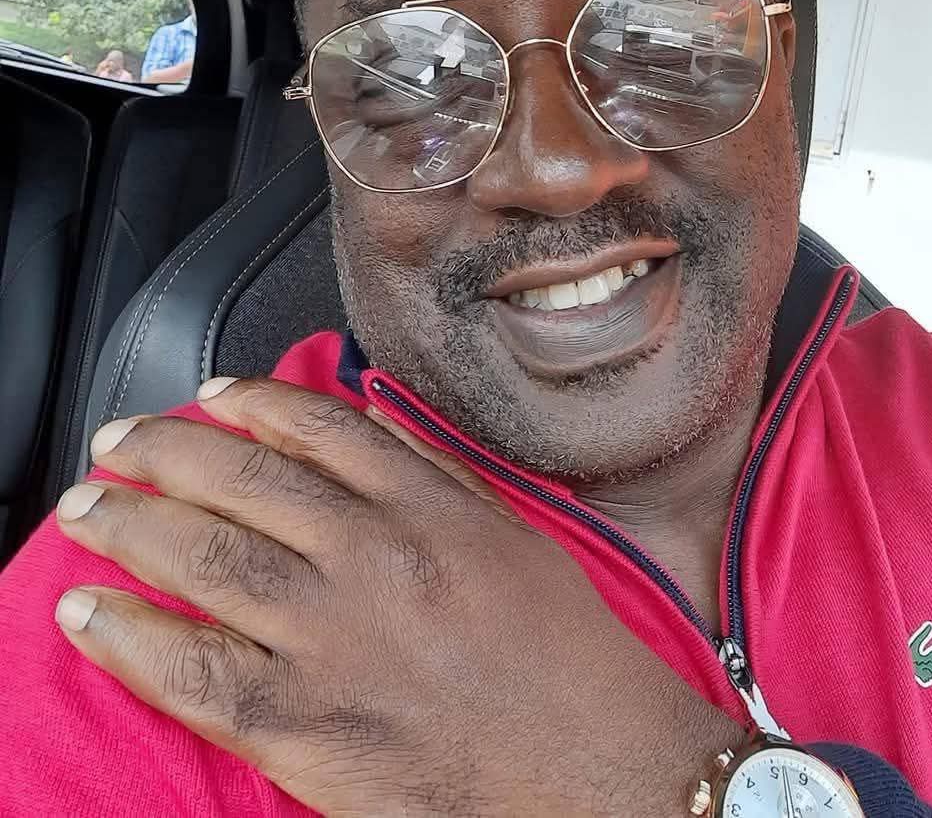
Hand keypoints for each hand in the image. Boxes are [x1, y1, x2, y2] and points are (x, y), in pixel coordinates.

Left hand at [54, 379, 739, 815]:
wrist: (606, 775)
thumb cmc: (574, 658)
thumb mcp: (516, 537)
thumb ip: (438, 472)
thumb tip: (372, 420)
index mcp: (430, 508)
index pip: (320, 430)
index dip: (253, 404)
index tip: (210, 395)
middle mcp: (375, 557)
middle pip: (245, 480)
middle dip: (167, 451)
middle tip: (118, 439)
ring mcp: (334, 640)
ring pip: (207, 560)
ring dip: (131, 525)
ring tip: (85, 507)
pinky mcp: (307, 726)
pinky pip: (194, 673)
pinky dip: (131, 639)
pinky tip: (88, 613)